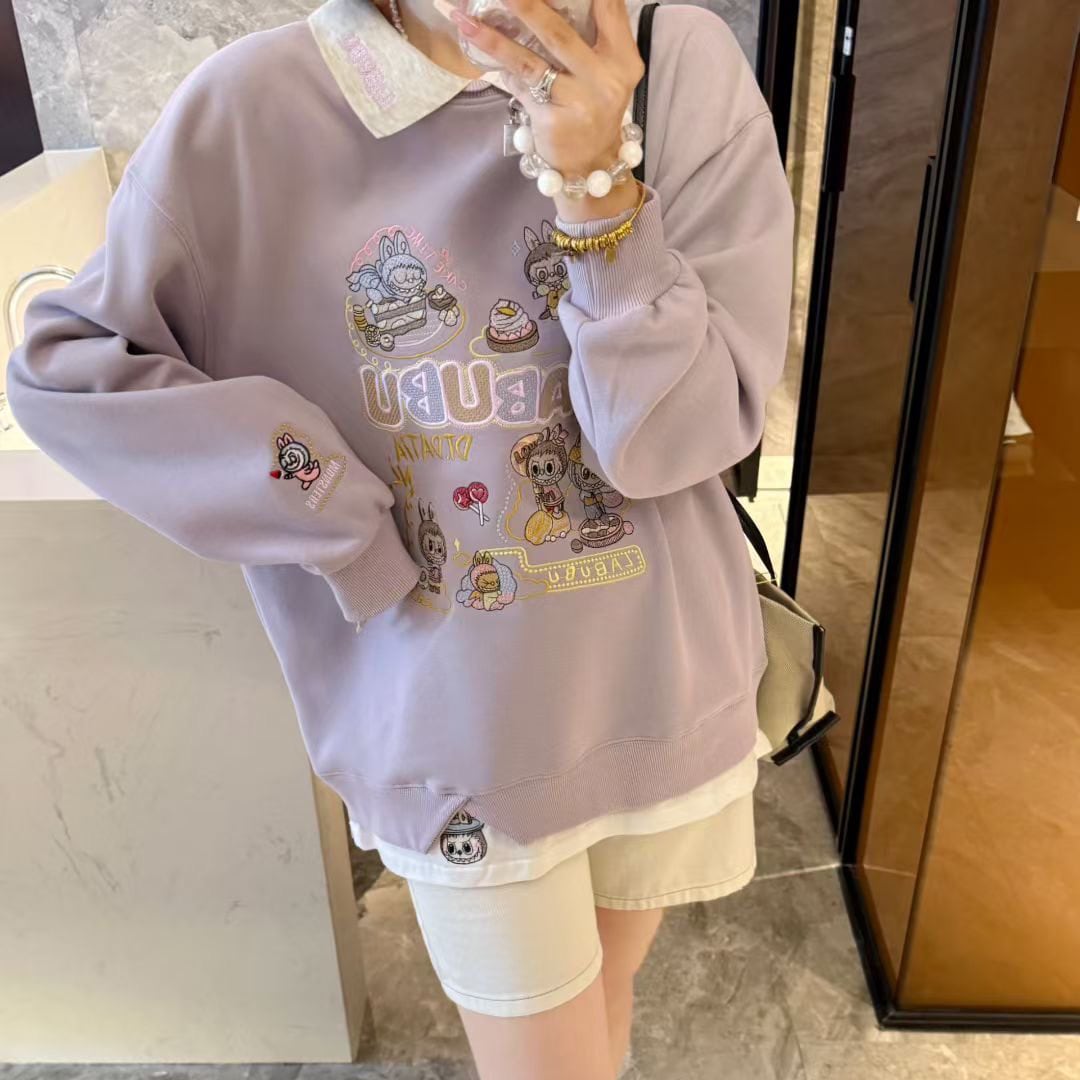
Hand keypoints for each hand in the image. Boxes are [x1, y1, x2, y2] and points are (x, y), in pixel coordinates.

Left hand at [449, 0, 644, 219]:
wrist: (591, 165)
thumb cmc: (594, 107)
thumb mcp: (607, 70)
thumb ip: (593, 33)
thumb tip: (543, 2)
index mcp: (623, 59)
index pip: (608, 8)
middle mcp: (605, 80)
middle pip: (559, 33)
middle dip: (527, 6)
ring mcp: (578, 103)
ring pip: (530, 62)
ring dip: (494, 39)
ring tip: (465, 20)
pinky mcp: (552, 122)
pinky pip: (519, 88)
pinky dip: (499, 68)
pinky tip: (477, 49)